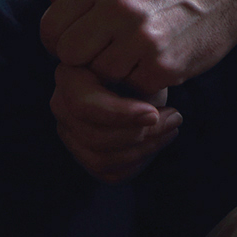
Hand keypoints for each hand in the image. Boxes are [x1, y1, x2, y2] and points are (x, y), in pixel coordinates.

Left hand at [37, 0, 236, 96]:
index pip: (51, 28)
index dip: (61, 41)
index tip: (84, 42)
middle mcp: (118, 8)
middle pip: (70, 56)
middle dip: (84, 61)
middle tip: (107, 54)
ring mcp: (141, 39)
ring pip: (100, 76)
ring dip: (114, 74)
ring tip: (135, 58)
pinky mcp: (163, 66)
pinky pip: (131, 88)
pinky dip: (141, 83)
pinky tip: (156, 64)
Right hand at [49, 61, 180, 182]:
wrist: (138, 73)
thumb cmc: (140, 64)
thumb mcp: (139, 66)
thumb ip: (140, 83)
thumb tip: (150, 118)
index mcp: (69, 76)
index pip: (83, 105)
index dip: (119, 114)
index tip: (153, 114)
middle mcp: (61, 106)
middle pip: (94, 137)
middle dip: (139, 134)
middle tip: (175, 118)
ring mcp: (69, 132)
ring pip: (101, 159)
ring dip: (144, 148)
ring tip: (172, 127)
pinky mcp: (82, 152)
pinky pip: (108, 172)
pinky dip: (138, 162)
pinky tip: (157, 141)